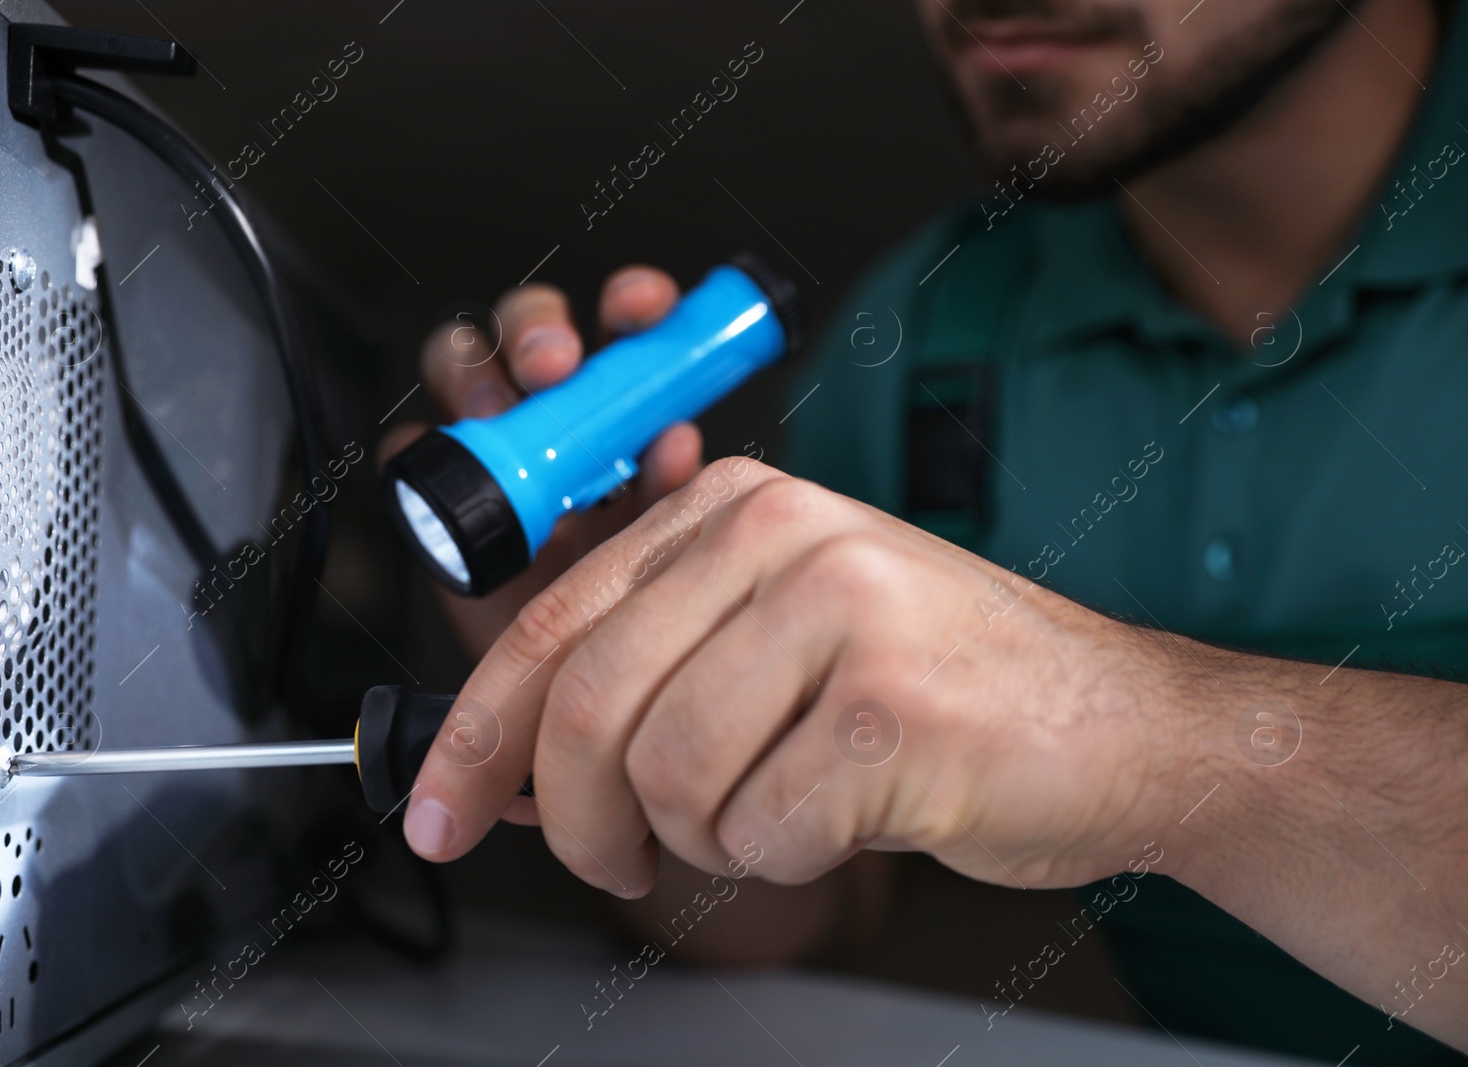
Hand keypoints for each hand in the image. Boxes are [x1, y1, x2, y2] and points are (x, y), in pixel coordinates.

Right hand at [381, 266, 702, 658]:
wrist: (567, 676)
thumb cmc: (624, 595)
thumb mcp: (660, 542)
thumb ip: (670, 490)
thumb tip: (677, 438)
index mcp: (621, 402)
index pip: (625, 322)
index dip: (631, 302)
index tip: (641, 309)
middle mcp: (551, 406)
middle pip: (529, 323)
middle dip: (537, 328)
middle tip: (553, 366)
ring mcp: (489, 438)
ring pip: (463, 359)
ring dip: (476, 374)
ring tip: (495, 414)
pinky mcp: (435, 484)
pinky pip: (407, 446)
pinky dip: (417, 451)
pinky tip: (441, 475)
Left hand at [402, 458, 1204, 895]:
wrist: (1121, 723)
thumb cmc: (938, 690)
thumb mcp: (778, 640)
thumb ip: (648, 675)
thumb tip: (504, 768)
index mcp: (736, 505)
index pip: (552, 624)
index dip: (474, 737)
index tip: (437, 815)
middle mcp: (781, 534)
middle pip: (588, 708)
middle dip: (577, 820)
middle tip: (615, 858)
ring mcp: (841, 612)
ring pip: (667, 779)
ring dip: (699, 840)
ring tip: (773, 814)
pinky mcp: (888, 709)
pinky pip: (759, 831)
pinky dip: (785, 857)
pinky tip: (849, 816)